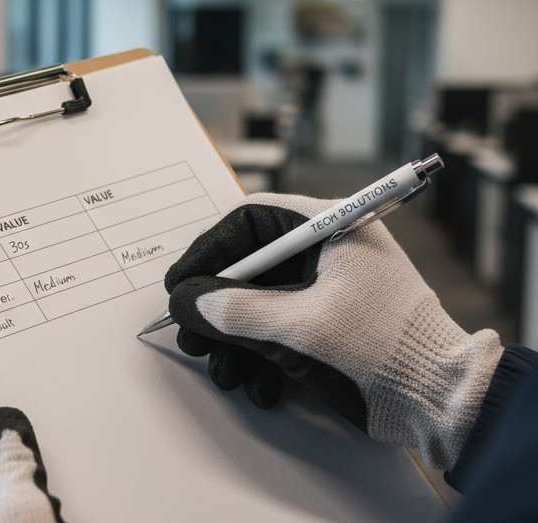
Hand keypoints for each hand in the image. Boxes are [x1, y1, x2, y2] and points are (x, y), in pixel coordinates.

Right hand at [165, 192, 502, 468]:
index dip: (208, 251)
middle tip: (191, 335)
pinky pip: (280, 330)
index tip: (179, 284)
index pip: (249, 220)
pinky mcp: (330, 324)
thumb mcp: (299, 326)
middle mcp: (325, 251)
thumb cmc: (380, 347)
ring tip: (223, 371)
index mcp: (328, 227)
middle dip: (216, 306)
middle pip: (249, 265)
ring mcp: (328, 288)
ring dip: (234, 340)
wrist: (442, 400)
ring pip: (259, 303)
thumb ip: (234, 311)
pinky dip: (262, 358)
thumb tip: (183, 301)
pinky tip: (259, 387)